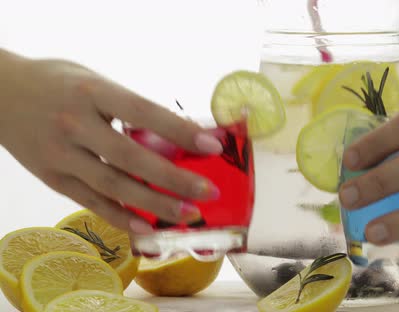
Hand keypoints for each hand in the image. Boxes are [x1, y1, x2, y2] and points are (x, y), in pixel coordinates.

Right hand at [0, 50, 221, 232]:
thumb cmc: (57, 83)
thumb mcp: (95, 81)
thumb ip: (129, 105)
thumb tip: (178, 130)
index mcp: (92, 92)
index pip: (144, 112)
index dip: (180, 131)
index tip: (212, 146)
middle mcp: (75, 124)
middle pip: (131, 157)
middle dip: (174, 178)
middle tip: (208, 192)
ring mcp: (60, 155)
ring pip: (113, 186)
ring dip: (155, 204)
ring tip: (188, 215)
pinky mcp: (51, 178)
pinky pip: (90, 202)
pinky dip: (121, 217)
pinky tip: (148, 229)